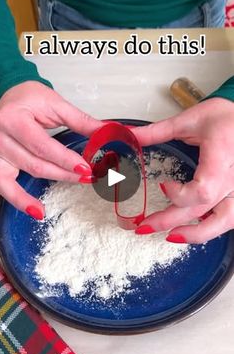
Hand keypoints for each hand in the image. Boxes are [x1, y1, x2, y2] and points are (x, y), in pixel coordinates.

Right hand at [0, 81, 101, 218]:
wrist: (8, 95)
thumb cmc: (28, 98)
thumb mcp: (55, 104)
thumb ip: (80, 121)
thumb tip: (106, 132)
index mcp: (14, 119)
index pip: (42, 146)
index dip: (65, 159)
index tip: (86, 168)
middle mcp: (0, 137)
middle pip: (37, 163)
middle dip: (66, 172)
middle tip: (89, 175)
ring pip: (28, 174)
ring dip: (54, 181)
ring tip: (78, 183)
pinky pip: (5, 188)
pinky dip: (21, 201)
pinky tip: (38, 211)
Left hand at [133, 97, 233, 242]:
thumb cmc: (226, 116)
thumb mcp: (190, 119)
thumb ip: (158, 131)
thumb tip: (130, 135)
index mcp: (222, 156)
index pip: (203, 190)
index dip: (179, 194)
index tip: (162, 185)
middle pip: (203, 209)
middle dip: (170, 220)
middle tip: (144, 226)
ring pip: (224, 222)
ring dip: (196, 234)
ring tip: (170, 237)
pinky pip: (229, 219)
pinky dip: (210, 228)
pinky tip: (191, 229)